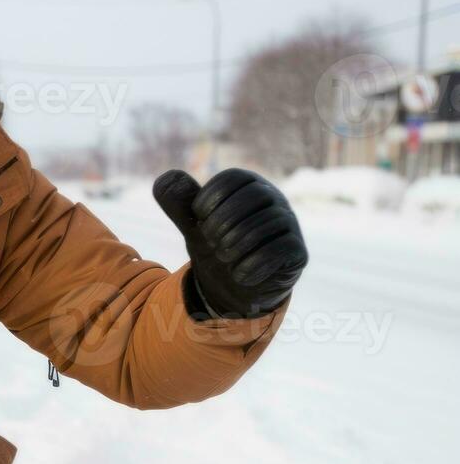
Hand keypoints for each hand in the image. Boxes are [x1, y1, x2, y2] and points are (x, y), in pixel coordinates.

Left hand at [154, 168, 306, 319]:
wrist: (234, 285)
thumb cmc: (216, 245)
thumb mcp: (192, 225)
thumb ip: (178, 202)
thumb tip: (166, 177)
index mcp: (247, 185)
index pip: (232, 178)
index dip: (208, 198)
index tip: (198, 219)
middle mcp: (273, 199)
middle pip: (253, 196)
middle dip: (222, 221)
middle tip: (210, 242)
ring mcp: (288, 224)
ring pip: (268, 222)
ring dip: (236, 244)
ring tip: (223, 257)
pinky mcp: (298, 252)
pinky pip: (282, 249)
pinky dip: (254, 264)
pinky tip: (239, 274)